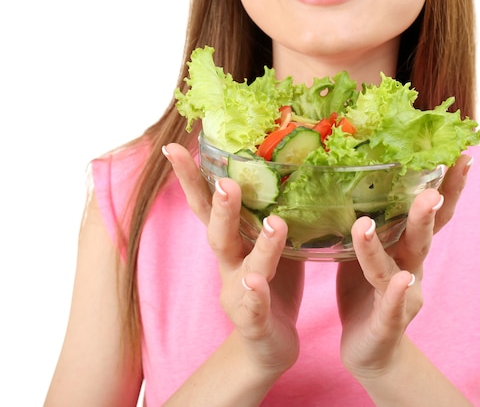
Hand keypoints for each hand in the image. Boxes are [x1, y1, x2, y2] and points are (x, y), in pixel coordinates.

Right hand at [164, 143, 303, 375]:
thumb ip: (272, 211)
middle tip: (224, 181)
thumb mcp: (271, 244)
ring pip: (245, 269)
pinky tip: (255, 285)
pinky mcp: (255, 322)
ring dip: (260, 245)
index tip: (174, 148)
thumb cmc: (270, 285)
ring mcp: (239, 295)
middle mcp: (229, 266)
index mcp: (233, 243)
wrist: (266, 346)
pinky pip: (254, 310)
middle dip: (219, 207)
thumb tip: (290, 167)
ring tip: (275, 223)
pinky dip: (255, 297)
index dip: (191, 179)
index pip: (208, 206)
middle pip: (218, 233)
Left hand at [336, 154, 472, 377]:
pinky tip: (405, 279)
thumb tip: (351, 179)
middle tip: (451, 167)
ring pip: (408, 259)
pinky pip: (393, 306)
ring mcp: (403, 295)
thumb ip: (367, 222)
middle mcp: (412, 268)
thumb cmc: (366, 293)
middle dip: (438, 200)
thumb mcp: (364, 252)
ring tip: (424, 200)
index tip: (463, 153)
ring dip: (418, 229)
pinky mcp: (388, 322)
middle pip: (426, 231)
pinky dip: (399, 293)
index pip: (429, 213)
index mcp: (404, 249)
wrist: (369, 350)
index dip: (447, 185)